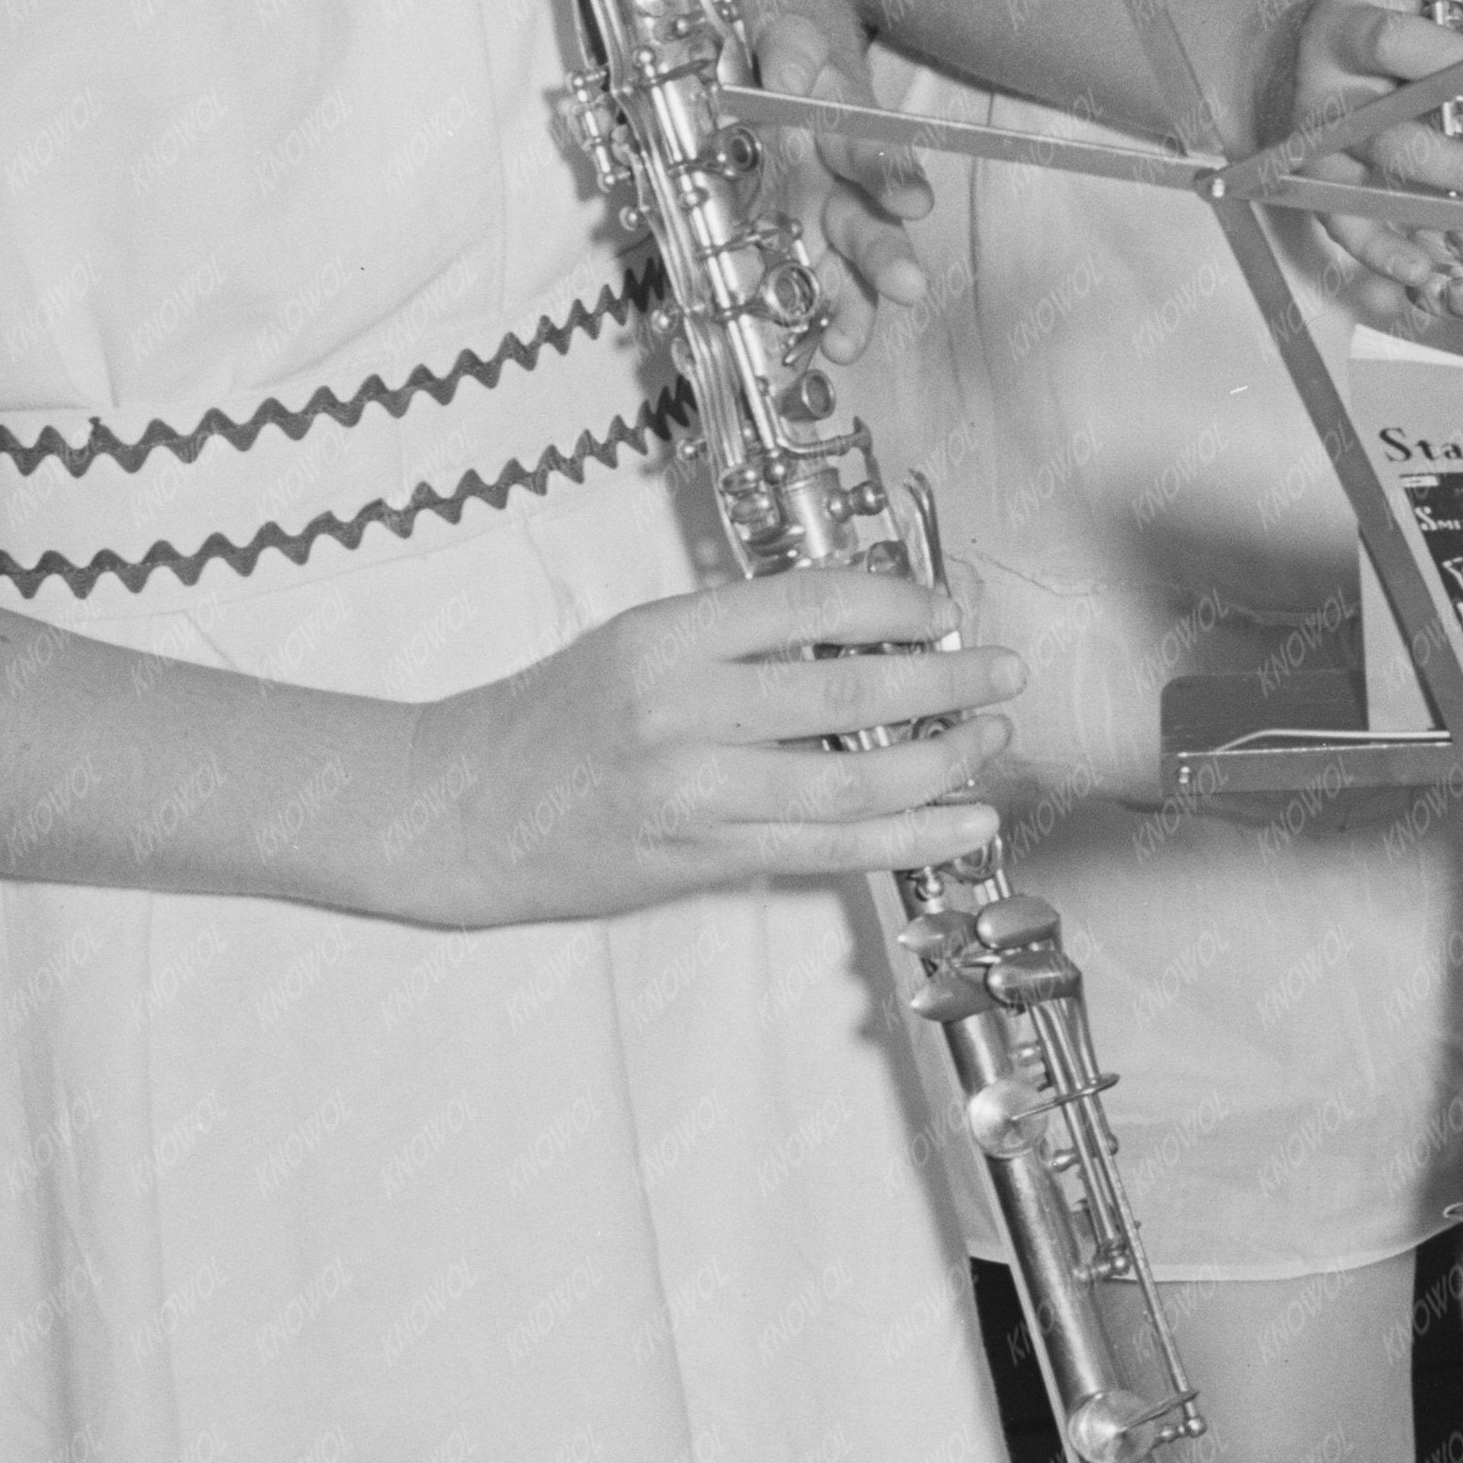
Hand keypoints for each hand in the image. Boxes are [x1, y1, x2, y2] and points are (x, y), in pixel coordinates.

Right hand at [410, 563, 1024, 922]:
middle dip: (945, 682)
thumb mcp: (634, 643)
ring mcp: (694, 794)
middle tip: (1002, 672)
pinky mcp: (703, 860)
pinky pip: (830, 851)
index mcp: (665, 636)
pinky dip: (911, 838)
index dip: (895, 602)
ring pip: (851, 783)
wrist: (460, 811)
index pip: (808, 603)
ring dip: (941, 762)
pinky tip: (965, 824)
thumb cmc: (549, 720)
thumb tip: (861, 632)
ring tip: (991, 742)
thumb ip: (735, 639)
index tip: (945, 609)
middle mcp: (682, 710)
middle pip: (847, 694)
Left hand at [724, 0, 930, 323]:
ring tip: (850, 345)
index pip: (871, 150)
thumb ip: (791, 48)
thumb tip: (792, 82)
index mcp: (840, 121)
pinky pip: (786, 272)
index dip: (889, 173)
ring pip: (833, 262)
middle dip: (881, 255)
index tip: (914, 199)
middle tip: (907, 286)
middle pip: (863, 219)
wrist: (752, 29)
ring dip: (847, 302)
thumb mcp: (782, 25)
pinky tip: (812, 343)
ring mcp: (803, 207)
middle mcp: (830, 174)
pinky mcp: (767, 228)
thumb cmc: (775, 28)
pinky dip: (799, 306)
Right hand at [1257, 0, 1462, 340]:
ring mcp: (1320, 104)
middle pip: (1395, 42)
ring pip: (1381, 136)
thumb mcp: (1437, 11)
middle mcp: (1340, 34)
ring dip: (1455, 164)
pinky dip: (1391, 250)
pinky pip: (1345, 215)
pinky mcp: (1309, 169)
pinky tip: (1435, 271)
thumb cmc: (1389, 44)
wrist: (1284, 74)